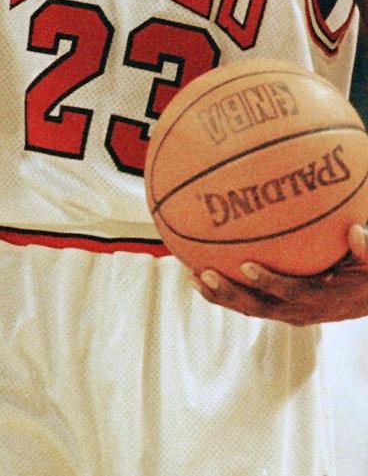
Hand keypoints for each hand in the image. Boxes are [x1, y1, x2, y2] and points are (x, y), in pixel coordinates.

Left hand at [191, 223, 367, 324]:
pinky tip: (201, 271)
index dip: (269, 282)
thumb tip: (357, 229)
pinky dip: (226, 290)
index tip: (246, 265)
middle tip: (204, 274)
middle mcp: (299, 310)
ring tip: (191, 276)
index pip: (291, 292)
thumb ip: (367, 249)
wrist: (367, 298)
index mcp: (320, 298)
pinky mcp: (279, 307)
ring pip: (249, 307)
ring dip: (220, 295)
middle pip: (259, 306)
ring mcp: (287, 312)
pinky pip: (249, 300)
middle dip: (230, 293)